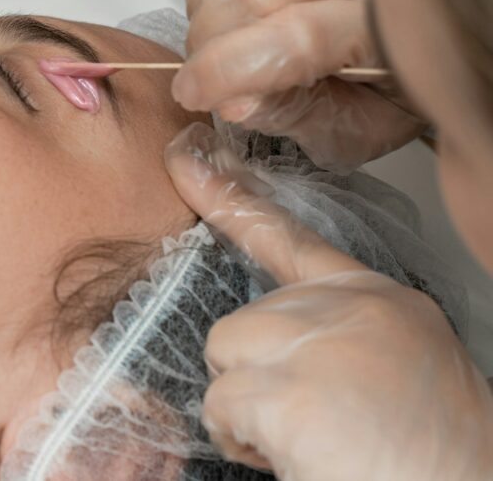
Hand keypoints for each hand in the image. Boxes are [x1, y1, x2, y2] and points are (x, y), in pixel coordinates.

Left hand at [165, 122, 492, 480]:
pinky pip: (220, 402)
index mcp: (378, 299)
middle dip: (254, 375)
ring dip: (242, 407)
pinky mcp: (292, 391)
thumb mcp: (393, 367)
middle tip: (307, 418)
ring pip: (223, 353)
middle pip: (242, 318)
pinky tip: (290, 454)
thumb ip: (333, 334)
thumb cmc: (427, 453)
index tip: (186, 162)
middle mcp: (352, 307)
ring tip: (301, 438)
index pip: (292, 238)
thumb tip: (273, 343)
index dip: (232, 200)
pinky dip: (239, 437)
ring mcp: (321, 343)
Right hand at [177, 0, 425, 172]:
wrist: (410, 29)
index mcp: (390, 30)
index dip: (227, 68)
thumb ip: (290, 114)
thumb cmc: (376, 89)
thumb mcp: (347, 128)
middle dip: (207, 35)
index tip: (191, 92)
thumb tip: (231, 100)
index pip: (298, 37)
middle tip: (205, 67)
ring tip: (214, 26)